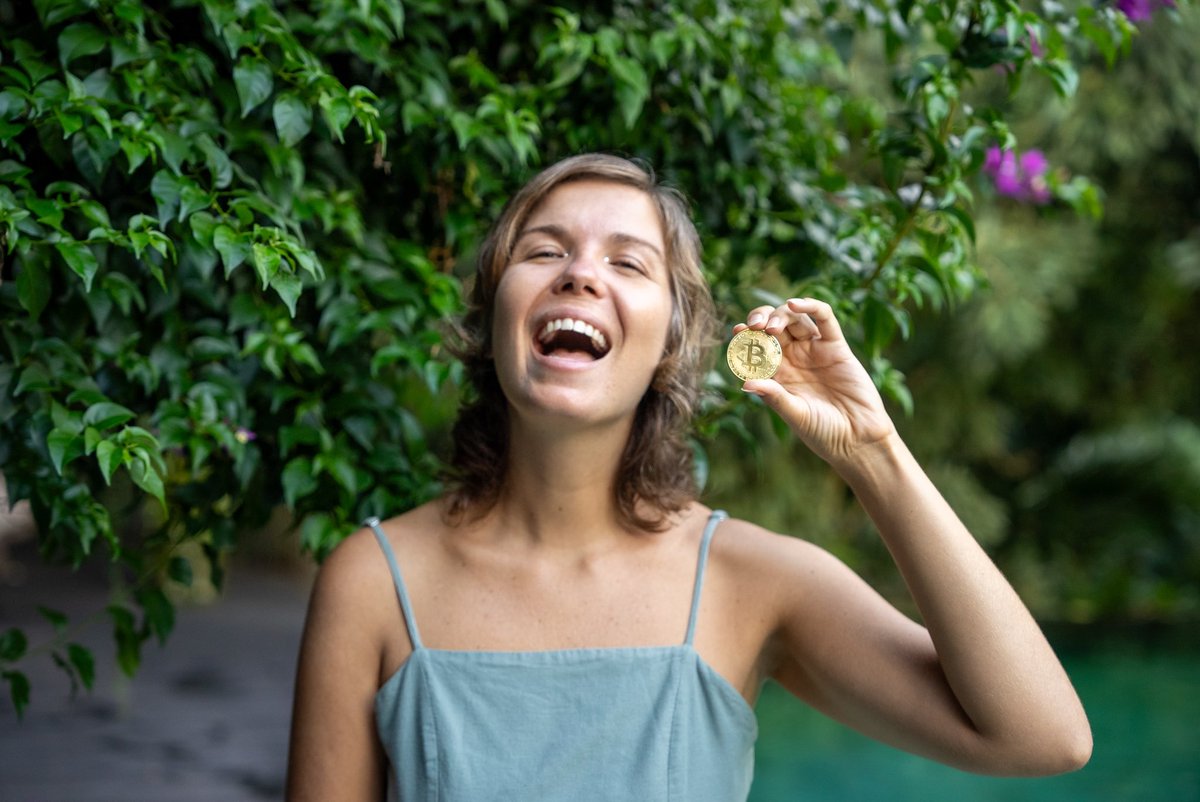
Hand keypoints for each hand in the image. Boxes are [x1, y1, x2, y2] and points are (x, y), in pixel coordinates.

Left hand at [735, 298, 896, 465]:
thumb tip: (745, 383)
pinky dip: (811, 306)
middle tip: (753, 326)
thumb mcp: (794, 414)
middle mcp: (794, 358)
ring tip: (772, 327)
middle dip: (760, 320)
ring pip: (795, 319)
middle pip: (773, 327)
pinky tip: (795, 304)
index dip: (746, 338)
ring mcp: (815, 350)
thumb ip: (773, 396)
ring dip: (780, 315)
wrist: (857, 439)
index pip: (756, 348)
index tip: (736, 332)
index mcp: (777, 374)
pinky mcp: (837, 346)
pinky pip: (824, 319)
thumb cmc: (823, 432)